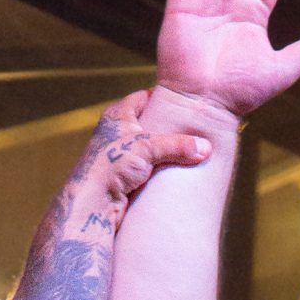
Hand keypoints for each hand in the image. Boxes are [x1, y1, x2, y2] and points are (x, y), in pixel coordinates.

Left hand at [73, 90, 214, 236]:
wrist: (94, 202)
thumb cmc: (111, 165)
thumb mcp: (148, 148)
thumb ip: (178, 145)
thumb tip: (205, 148)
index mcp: (118, 115)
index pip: (144, 97)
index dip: (163, 98)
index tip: (184, 103)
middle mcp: (118, 132)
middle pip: (150, 123)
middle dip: (169, 128)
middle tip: (192, 129)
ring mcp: (122, 155)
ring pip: (150, 149)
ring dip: (166, 153)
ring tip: (188, 153)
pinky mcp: (126, 177)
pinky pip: (149, 169)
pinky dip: (161, 171)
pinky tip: (175, 173)